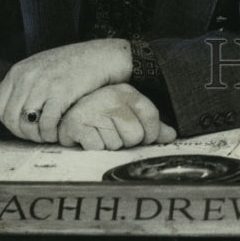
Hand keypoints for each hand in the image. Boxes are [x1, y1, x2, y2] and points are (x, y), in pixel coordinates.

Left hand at [0, 39, 132, 142]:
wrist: (102, 57)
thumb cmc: (72, 64)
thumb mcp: (39, 66)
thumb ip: (20, 84)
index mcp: (18, 70)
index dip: (9, 123)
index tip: (24, 127)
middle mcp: (27, 77)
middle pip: (11, 119)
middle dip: (23, 133)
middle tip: (38, 135)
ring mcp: (43, 84)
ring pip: (27, 125)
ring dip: (37, 136)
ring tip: (49, 134)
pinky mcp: (60, 93)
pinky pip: (47, 125)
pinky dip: (51, 134)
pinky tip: (59, 132)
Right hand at [58, 84, 176, 149]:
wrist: (67, 111)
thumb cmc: (103, 115)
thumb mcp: (128, 112)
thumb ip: (151, 124)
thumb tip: (172, 136)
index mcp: (127, 92)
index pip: (151, 116)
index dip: (152, 133)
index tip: (145, 137)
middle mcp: (111, 97)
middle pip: (135, 136)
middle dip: (127, 141)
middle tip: (115, 133)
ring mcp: (93, 109)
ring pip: (116, 145)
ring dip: (109, 145)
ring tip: (101, 133)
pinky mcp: (77, 124)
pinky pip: (97, 148)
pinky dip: (94, 148)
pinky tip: (90, 137)